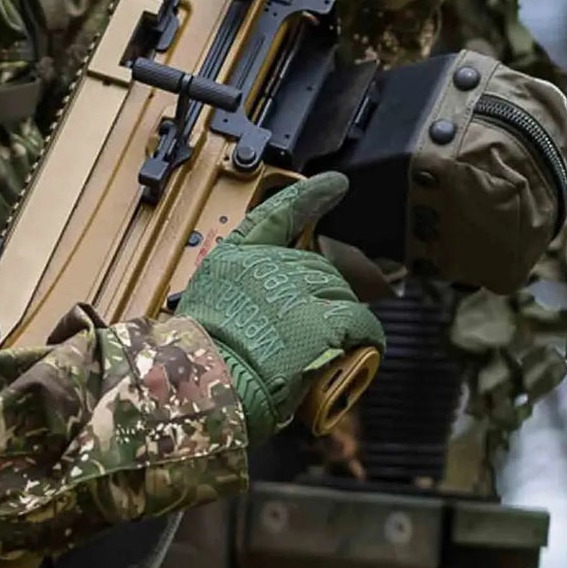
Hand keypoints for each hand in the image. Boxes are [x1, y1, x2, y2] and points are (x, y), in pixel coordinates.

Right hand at [175, 173, 386, 448]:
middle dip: (322, 296)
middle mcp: (269, 265)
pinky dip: (366, 339)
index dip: (310, 199)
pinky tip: (360, 351)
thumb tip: (260, 312)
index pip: (278, 214)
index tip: (336, 185)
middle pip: (317, 267)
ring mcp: (298, 289)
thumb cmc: (200, 359)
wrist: (207, 382)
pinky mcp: (323, 320)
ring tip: (326, 349)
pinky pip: (362, 324)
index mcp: (235, 258)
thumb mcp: (206, 308)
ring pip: (341, 294)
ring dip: (341, 320)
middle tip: (314, 330)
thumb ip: (237, 297)